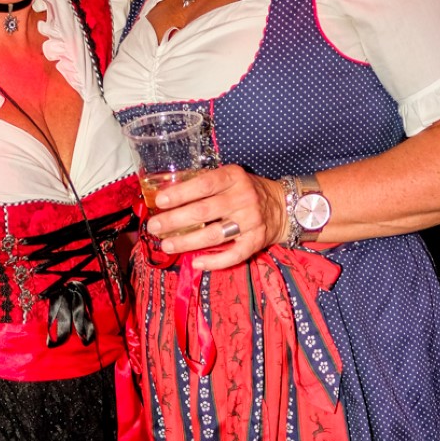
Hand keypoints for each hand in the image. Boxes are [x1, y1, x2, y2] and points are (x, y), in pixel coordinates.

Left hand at [148, 165, 287, 270]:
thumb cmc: (247, 191)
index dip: (181, 193)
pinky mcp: (255, 242)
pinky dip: (214, 261)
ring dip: (187, 242)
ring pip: (214, 235)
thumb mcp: (230, 178)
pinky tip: (196, 262)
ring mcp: (251, 221)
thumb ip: (205, 183)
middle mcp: (243, 198)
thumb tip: (169, 196)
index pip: (204, 184)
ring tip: (167, 245)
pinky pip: (233, 255)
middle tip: (154, 227)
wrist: (284, 207)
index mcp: (234, 177)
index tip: (160, 201)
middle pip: (203, 211)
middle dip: (175, 220)